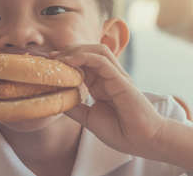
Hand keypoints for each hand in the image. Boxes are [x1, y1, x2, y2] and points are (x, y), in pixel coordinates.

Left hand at [50, 44, 164, 157]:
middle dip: (68, 51)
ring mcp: (117, 76)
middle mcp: (110, 76)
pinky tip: (69, 61)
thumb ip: (76, 108)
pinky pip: (102, 61)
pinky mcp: (121, 80)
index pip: (84, 63)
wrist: (145, 141)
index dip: (66, 60)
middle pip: (90, 51)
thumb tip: (56, 101)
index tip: (48, 63)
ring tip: (58, 57)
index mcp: (103, 84)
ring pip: (97, 51)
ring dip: (76, 50)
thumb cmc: (122, 132)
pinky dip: (84, 57)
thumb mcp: (90, 119)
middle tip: (49, 57)